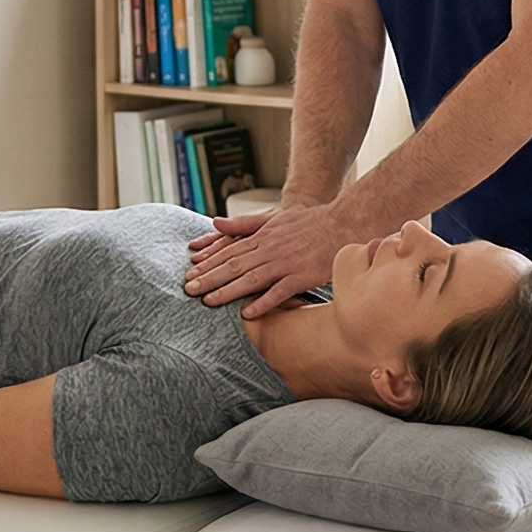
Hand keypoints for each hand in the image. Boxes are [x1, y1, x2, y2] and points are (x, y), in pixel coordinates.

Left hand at [184, 200, 346, 317]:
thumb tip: (215, 223)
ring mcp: (286, 263)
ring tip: (208, 302)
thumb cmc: (309, 223)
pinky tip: (248, 313)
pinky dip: (264, 302)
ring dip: (228, 291)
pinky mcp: (303, 276)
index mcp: (262, 237)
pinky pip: (280, 292)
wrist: (343, 223)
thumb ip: (244, 223)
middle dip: (209, 278)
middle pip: (234, 265)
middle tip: (188, 290)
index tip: (190, 274)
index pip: (229, 251)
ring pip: (251, 279)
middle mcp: (270, 249)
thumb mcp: (274, 218)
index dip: (208, 263)